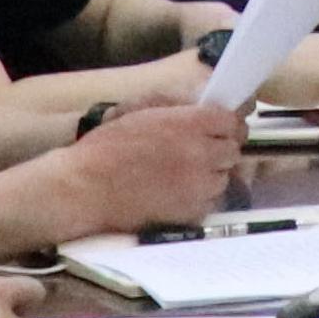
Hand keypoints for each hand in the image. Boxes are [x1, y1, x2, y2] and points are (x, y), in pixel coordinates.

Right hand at [54, 101, 243, 230]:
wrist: (85, 188)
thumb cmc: (107, 148)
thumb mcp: (143, 112)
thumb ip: (178, 108)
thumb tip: (203, 106)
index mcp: (190, 123)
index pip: (231, 120)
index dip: (226, 124)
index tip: (219, 127)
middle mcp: (201, 153)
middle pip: (233, 149)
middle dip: (221, 147)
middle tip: (204, 149)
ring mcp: (198, 185)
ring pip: (224, 176)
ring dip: (213, 173)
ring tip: (190, 173)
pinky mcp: (190, 212)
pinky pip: (210, 202)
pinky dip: (202, 197)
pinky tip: (182, 192)